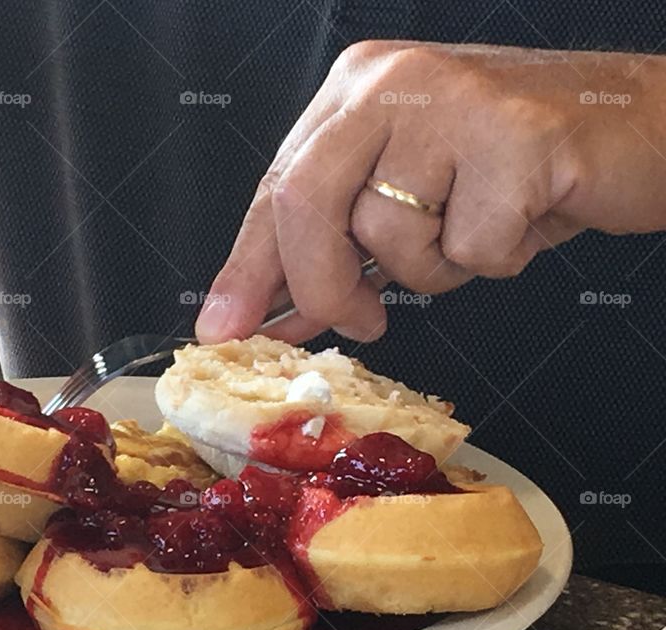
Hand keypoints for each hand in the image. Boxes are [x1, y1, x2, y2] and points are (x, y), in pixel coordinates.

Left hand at [196, 41, 665, 343]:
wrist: (632, 127)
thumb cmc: (511, 166)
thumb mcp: (409, 197)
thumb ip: (336, 245)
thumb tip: (271, 314)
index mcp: (356, 90)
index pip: (277, 185)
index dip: (248, 266)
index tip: (224, 328)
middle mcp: (393, 82)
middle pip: (304, 201)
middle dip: (321, 285)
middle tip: (359, 320)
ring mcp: (453, 102)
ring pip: (390, 236)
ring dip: (433, 268)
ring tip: (476, 229)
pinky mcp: (516, 137)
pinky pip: (471, 247)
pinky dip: (494, 260)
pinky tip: (520, 219)